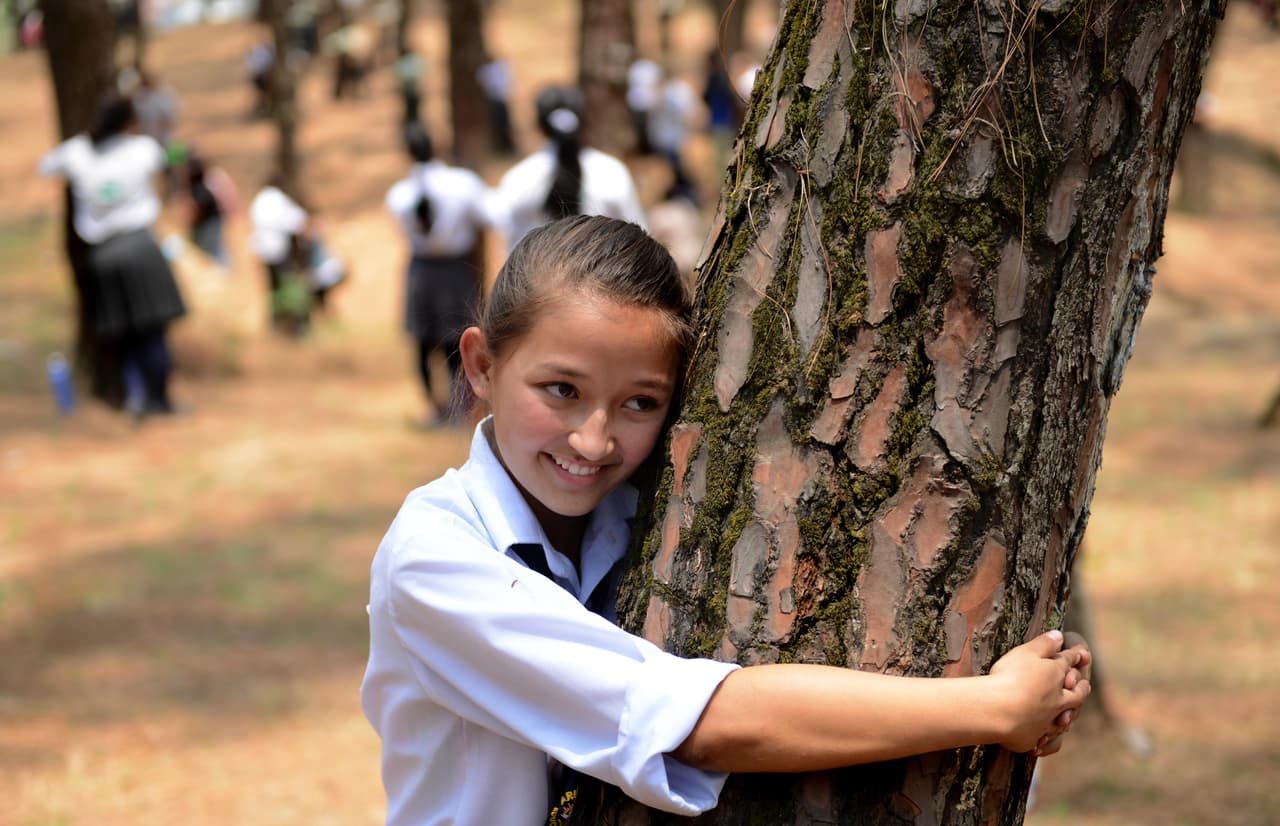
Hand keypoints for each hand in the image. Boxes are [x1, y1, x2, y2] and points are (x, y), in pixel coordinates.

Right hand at [988, 629, 1091, 753]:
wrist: (998, 711)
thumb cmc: (1010, 677)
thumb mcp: (1026, 652)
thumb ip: (1044, 644)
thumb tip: (1060, 635)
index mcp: (1055, 676)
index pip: (1068, 663)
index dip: (1075, 657)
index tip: (1083, 654)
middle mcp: (1058, 700)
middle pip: (1076, 695)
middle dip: (1081, 689)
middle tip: (1084, 686)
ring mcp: (1048, 721)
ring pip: (1064, 720)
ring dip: (1067, 717)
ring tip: (1067, 717)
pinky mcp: (1034, 738)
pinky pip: (1047, 741)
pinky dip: (1048, 742)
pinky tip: (1045, 743)